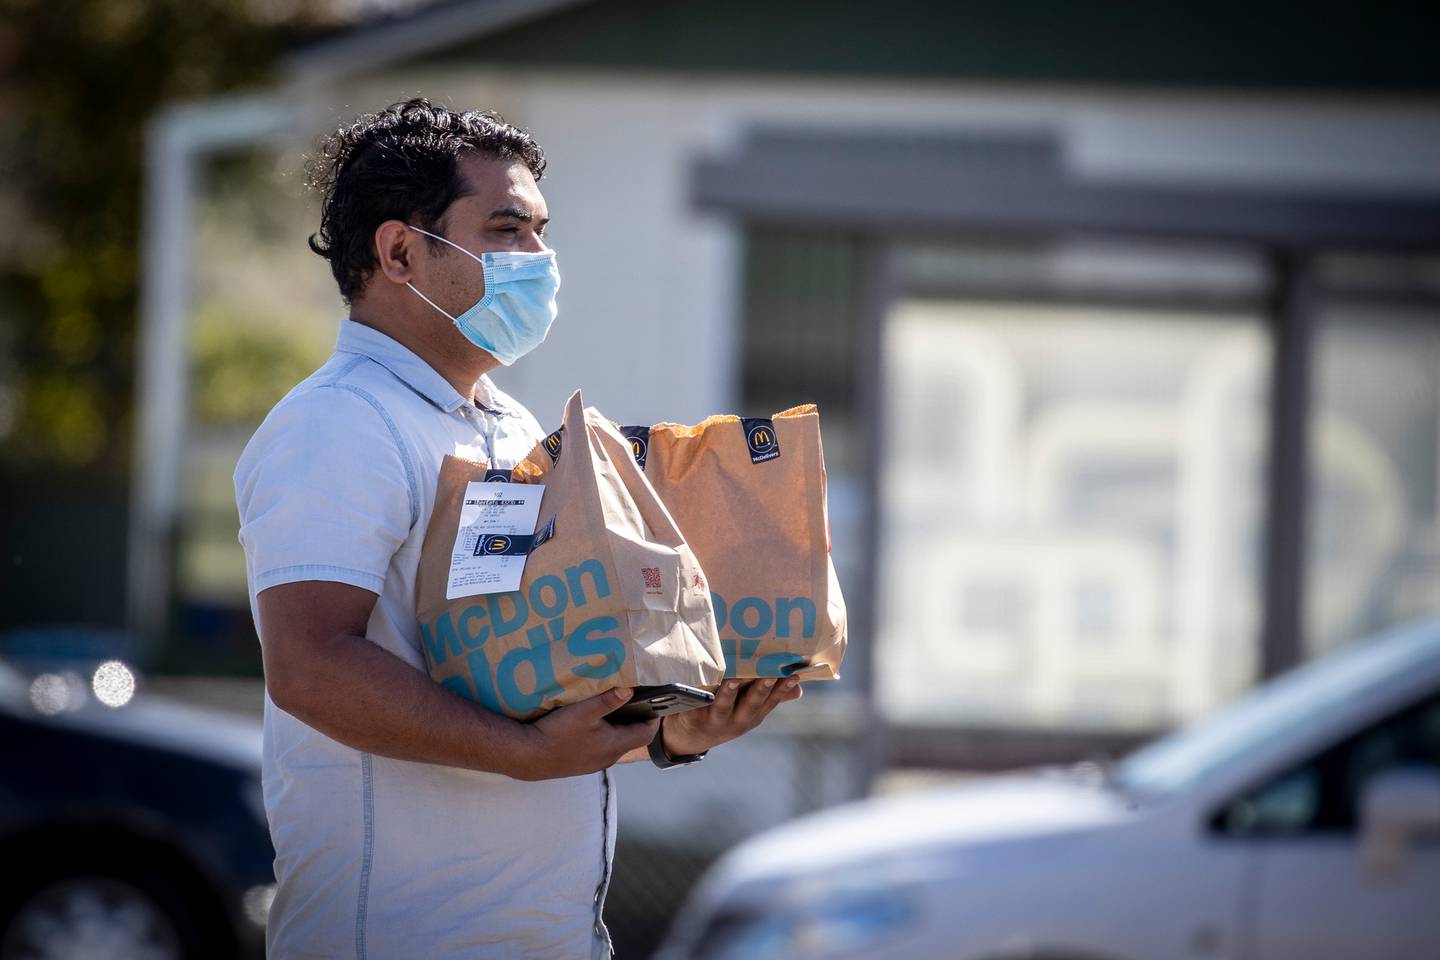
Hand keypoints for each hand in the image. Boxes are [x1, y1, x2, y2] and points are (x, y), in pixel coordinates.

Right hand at [519, 689, 658, 780]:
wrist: (528, 756)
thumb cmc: (557, 733)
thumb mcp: (583, 711)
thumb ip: (608, 700)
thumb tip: (630, 690)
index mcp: (614, 746)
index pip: (646, 734)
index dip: (653, 718)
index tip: (653, 702)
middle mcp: (608, 758)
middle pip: (632, 739)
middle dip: (636, 720)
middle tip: (633, 700)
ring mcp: (594, 763)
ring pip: (616, 744)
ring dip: (619, 728)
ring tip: (613, 708)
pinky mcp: (582, 764)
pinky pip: (601, 748)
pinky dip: (604, 735)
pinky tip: (591, 724)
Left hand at [663, 677, 802, 756]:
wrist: (688, 737)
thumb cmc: (724, 714)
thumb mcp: (748, 709)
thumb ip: (771, 697)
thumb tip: (799, 688)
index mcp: (753, 715)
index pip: (772, 700)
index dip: (783, 689)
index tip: (794, 675)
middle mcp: (737, 720)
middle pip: (751, 705)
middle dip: (760, 690)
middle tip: (769, 675)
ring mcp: (715, 720)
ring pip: (724, 706)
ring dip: (729, 694)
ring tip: (732, 680)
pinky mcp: (693, 718)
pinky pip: (696, 705)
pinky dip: (698, 697)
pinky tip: (700, 684)